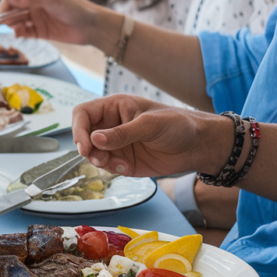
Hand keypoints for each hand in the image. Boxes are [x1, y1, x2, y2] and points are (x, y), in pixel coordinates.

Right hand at [0, 0, 102, 44]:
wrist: (92, 26)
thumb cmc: (76, 8)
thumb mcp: (53, 1)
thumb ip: (31, 0)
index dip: (5, 4)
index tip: (1, 13)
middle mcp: (35, 6)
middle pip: (13, 10)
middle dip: (6, 16)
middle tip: (3, 24)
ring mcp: (37, 19)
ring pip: (17, 22)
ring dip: (12, 26)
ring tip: (15, 30)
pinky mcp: (41, 32)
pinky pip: (25, 33)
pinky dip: (19, 34)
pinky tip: (19, 35)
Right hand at [72, 95, 228, 176]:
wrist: (198, 146)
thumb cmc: (178, 125)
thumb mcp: (150, 125)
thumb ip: (122, 133)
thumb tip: (94, 139)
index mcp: (114, 107)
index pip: (83, 114)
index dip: (78, 128)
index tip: (85, 145)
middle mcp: (111, 124)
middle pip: (83, 135)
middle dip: (87, 148)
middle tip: (98, 158)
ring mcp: (116, 143)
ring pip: (92, 153)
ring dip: (99, 161)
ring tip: (117, 164)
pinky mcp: (122, 159)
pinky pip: (106, 166)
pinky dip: (112, 169)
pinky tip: (126, 168)